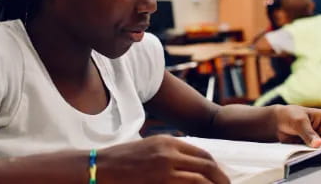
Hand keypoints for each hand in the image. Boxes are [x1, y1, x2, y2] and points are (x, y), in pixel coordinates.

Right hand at [99, 135, 229, 183]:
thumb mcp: (149, 147)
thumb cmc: (122, 160)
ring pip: (200, 180)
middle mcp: (170, 153)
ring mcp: (165, 170)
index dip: (216, 167)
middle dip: (221, 179)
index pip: (203, 153)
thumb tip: (189, 164)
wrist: (99, 167)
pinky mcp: (160, 183)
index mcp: (168, 141)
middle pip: (207, 165)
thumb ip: (169, 152)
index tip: (220, 177)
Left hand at [273, 105, 320, 159]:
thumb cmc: (289, 115)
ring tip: (310, 155)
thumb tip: (318, 144)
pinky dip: (315, 159)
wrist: (277, 122)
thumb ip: (308, 132)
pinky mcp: (315, 150)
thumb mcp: (298, 120)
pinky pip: (319, 158)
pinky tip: (306, 157)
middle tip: (319, 155)